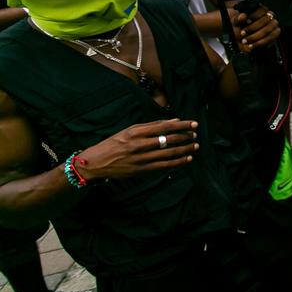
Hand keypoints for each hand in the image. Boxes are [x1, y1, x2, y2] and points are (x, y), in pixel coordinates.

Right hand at [80, 119, 198, 179]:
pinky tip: (187, 159)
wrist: (96, 162)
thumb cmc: (114, 143)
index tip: (193, 123)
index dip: (181, 125)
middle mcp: (138, 144)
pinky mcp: (141, 170)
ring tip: (195, 145)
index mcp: (135, 131)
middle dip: (185, 136)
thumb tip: (174, 121)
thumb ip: (152, 125)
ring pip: (168, 153)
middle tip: (196, 134)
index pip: (164, 126)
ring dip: (185, 149)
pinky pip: (164, 166)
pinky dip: (177, 162)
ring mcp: (140, 158)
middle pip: (168, 139)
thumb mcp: (130, 130)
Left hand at [233, 5, 278, 51]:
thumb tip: (243, 16)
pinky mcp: (275, 35)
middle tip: (242, 33)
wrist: (243, 40)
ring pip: (267, 31)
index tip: (247, 21)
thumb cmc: (239, 29)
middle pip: (265, 20)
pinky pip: (269, 39)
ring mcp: (273, 26)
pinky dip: (259, 43)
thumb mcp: (236, 23)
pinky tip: (251, 46)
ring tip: (244, 41)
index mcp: (261, 10)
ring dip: (254, 37)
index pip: (263, 9)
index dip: (255, 15)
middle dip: (252, 28)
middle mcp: (269, 16)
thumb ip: (238, 19)